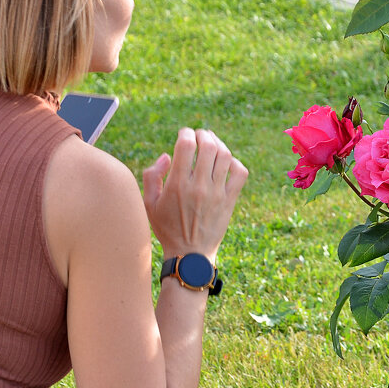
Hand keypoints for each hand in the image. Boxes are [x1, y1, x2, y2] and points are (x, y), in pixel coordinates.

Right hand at [142, 128, 247, 261]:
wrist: (190, 254)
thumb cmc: (167, 228)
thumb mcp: (149, 203)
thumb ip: (152, 175)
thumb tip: (168, 155)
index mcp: (177, 184)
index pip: (186, 145)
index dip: (186, 133)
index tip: (184, 134)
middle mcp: (199, 186)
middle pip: (208, 146)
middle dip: (203, 134)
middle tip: (200, 135)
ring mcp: (217, 193)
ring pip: (225, 156)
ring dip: (219, 144)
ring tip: (212, 143)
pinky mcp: (230, 200)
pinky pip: (240, 174)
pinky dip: (235, 163)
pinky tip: (227, 163)